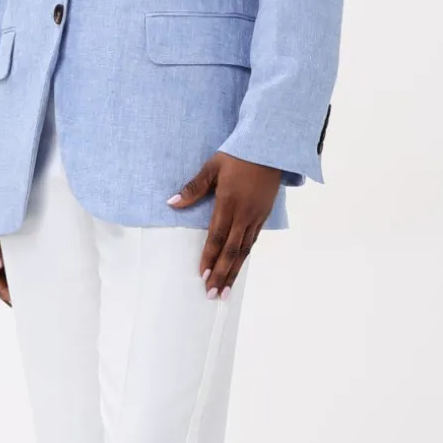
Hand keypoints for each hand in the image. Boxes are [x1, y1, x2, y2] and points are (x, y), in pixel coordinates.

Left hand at [168, 153, 280, 297]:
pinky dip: (244, 256)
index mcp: (228, 203)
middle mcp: (244, 215)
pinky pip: (253, 241)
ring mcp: (256, 217)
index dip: (210, 258)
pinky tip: (238, 267)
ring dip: (234, 271)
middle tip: (213, 295)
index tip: (203, 276)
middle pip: (232, 251)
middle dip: (222, 274)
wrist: (270, 148)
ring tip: (226, 290)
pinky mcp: (264, 215)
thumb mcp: (212, 168)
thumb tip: (172, 203)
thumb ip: (193, 188)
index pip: (217, 237)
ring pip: (244, 250)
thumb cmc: (238, 155)